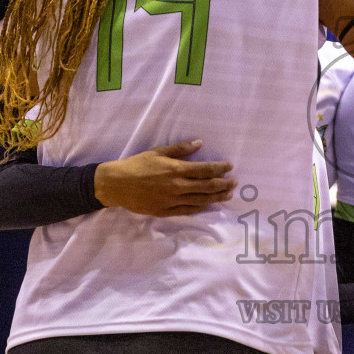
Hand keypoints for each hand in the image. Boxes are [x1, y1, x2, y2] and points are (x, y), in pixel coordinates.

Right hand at [93, 141, 234, 215]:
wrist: (117, 184)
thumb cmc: (137, 165)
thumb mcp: (158, 151)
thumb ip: (180, 149)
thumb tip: (199, 143)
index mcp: (176, 169)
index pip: (205, 170)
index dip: (220, 168)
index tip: (230, 167)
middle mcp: (177, 186)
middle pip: (207, 186)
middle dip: (223, 184)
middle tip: (235, 182)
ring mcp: (173, 200)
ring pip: (201, 200)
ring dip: (217, 197)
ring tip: (228, 194)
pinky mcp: (166, 211)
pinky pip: (188, 210)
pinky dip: (201, 207)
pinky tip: (209, 204)